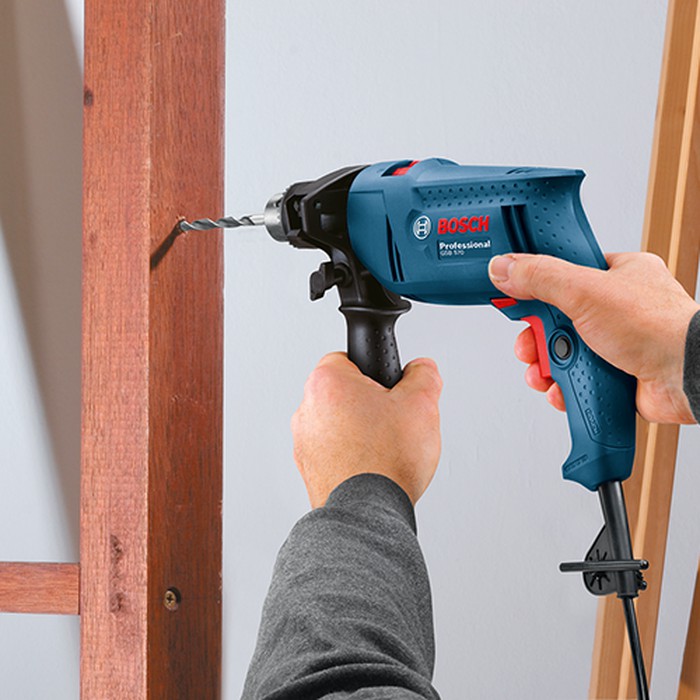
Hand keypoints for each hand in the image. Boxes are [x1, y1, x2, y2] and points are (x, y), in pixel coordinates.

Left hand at [291, 353, 441, 507]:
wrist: (368, 513)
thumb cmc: (384, 462)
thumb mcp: (421, 405)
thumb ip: (423, 376)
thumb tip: (422, 369)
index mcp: (326, 383)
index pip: (348, 358)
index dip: (375, 372)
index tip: (389, 385)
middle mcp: (306, 410)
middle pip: (344, 393)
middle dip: (370, 403)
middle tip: (394, 419)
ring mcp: (304, 442)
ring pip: (339, 424)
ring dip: (361, 431)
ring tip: (387, 447)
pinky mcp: (309, 469)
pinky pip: (334, 452)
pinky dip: (352, 456)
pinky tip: (375, 466)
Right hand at [488, 252, 699, 423]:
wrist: (686, 377)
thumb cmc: (657, 327)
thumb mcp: (585, 291)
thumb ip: (540, 277)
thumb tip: (504, 267)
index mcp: (617, 274)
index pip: (562, 274)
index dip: (535, 289)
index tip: (514, 298)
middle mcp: (615, 308)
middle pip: (555, 320)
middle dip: (537, 338)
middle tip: (530, 344)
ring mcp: (614, 343)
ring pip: (562, 353)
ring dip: (547, 366)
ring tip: (547, 372)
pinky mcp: (613, 374)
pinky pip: (575, 379)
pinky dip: (563, 387)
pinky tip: (562, 389)